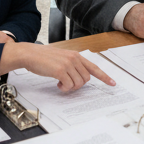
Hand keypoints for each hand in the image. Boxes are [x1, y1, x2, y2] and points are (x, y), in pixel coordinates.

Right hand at [0, 42, 115, 91]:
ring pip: (78, 84)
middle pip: (86, 79)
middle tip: (67, 83)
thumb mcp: (62, 58)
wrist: (30, 54)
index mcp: (76, 55)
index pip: (94, 67)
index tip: (113, 83)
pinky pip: (68, 86)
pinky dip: (64, 88)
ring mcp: (68, 64)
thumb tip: (80, 78)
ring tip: (60, 82)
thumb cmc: (44, 58)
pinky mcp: (60, 71)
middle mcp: (74, 59)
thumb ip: (73, 65)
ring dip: (70, 87)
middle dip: (78, 85)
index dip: (104, 76)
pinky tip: (57, 84)